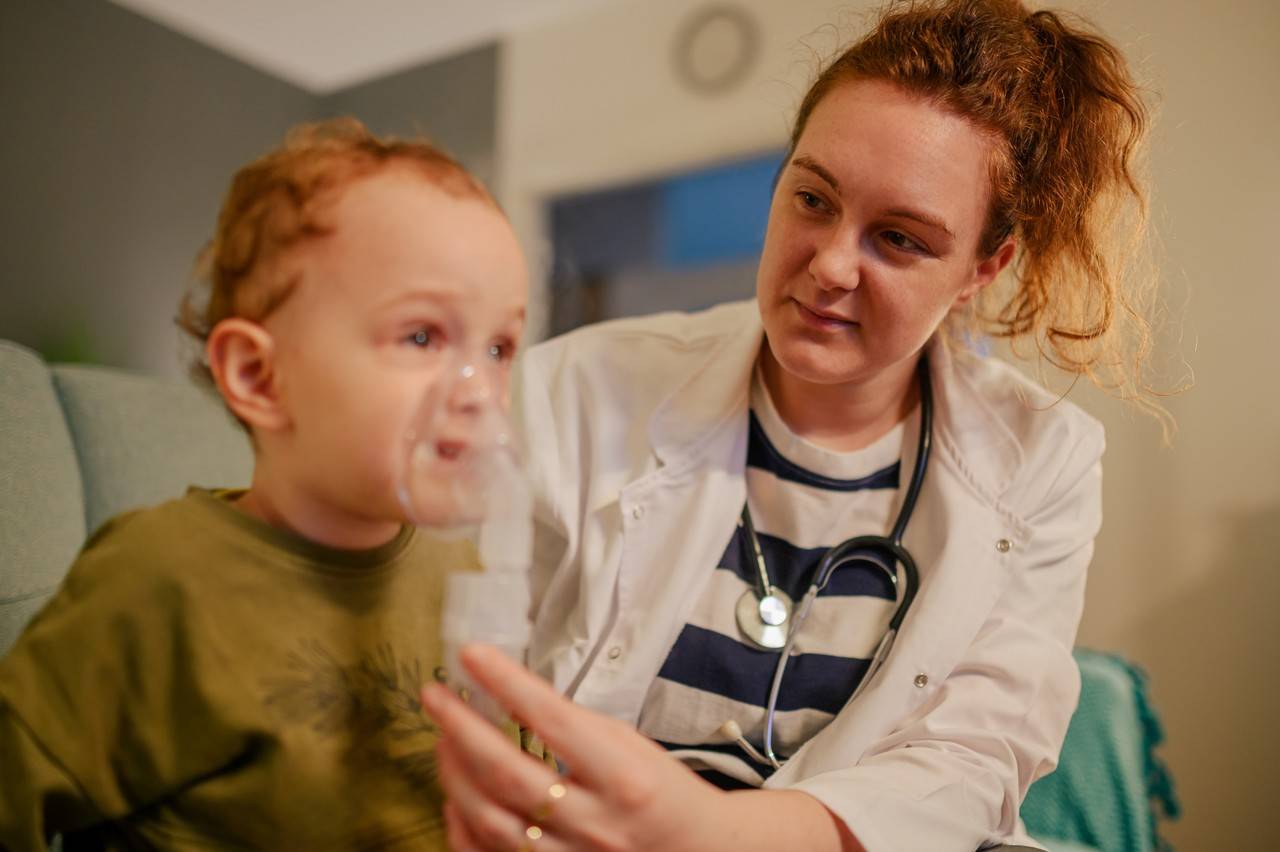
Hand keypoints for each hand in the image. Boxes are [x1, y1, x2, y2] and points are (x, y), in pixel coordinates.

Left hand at [420, 643, 728, 851]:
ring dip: (455, 773)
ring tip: (443, 738)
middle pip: (509, 774)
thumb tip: (508, 693)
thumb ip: (573, 724)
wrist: (692, 850)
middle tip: (434, 696)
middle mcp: (597, 823)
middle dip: (461, 729)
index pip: (554, 720)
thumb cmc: (658, 789)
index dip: (507, 683)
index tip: (471, 654)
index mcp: (625, 776)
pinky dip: (461, 825)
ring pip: (491, 819)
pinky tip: (454, 794)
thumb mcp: (630, 742)